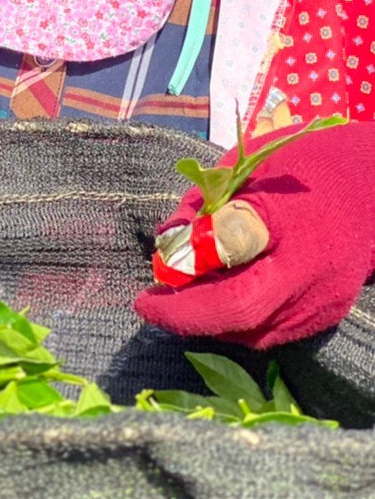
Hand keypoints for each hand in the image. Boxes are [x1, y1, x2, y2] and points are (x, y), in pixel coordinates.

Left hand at [135, 120, 374, 348]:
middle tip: (151, 303)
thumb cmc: (302, 165)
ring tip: (182, 294)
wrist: (369, 186)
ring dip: (209, 320)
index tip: (145, 296)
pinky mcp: (326, 317)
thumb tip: (165, 245)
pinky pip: (270, 331)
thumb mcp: (247, 168)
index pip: (235, 279)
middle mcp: (315, 278)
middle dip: (187, 316)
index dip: (185, 291)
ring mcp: (323, 304)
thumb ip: (206, 207)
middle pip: (241, 316)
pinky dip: (236, 321)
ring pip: (253, 333)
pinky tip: (219, 297)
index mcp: (295, 230)